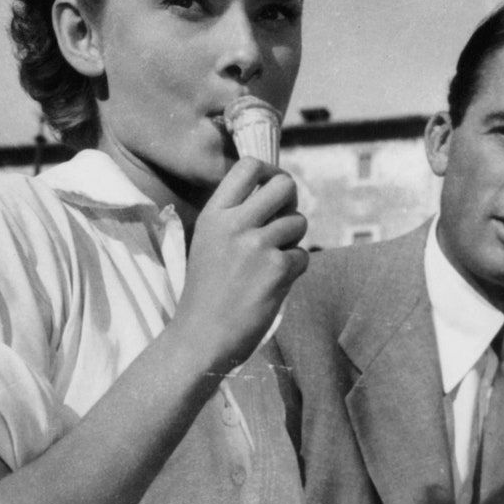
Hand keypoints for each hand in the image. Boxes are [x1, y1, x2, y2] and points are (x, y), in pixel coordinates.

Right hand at [171, 157, 306, 372]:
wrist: (201, 337)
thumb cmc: (207, 293)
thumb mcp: (208, 243)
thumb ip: (235, 217)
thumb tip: (278, 192)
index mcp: (214, 215)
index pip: (249, 166)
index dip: (270, 172)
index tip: (273, 188)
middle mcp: (234, 224)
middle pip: (284, 185)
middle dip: (291, 202)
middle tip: (283, 221)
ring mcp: (257, 245)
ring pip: (298, 222)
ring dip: (293, 241)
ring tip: (271, 263)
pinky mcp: (277, 269)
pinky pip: (303, 256)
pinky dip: (294, 270)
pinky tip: (272, 285)